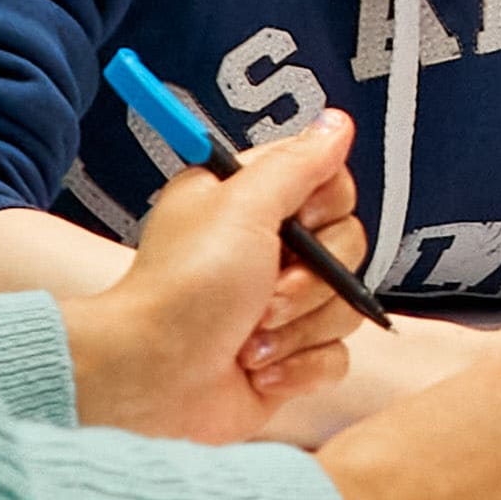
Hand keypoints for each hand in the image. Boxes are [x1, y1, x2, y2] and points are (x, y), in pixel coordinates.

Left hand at [63, 114, 365, 442]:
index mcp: (252, 204)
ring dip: (298, 327)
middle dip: (308, 282)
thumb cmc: (184, 288)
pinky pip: (335, 357)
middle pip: (348, 249)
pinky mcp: (289, 358)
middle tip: (262, 293)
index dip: (323, 211)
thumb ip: (297, 164)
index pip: (331, 187)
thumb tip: (336, 122)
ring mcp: (282, 309)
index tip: (295, 226)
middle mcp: (269, 252)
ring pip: (345, 306)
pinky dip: (298, 368)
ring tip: (249, 338)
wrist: (153, 376)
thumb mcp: (241, 208)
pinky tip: (256, 370)